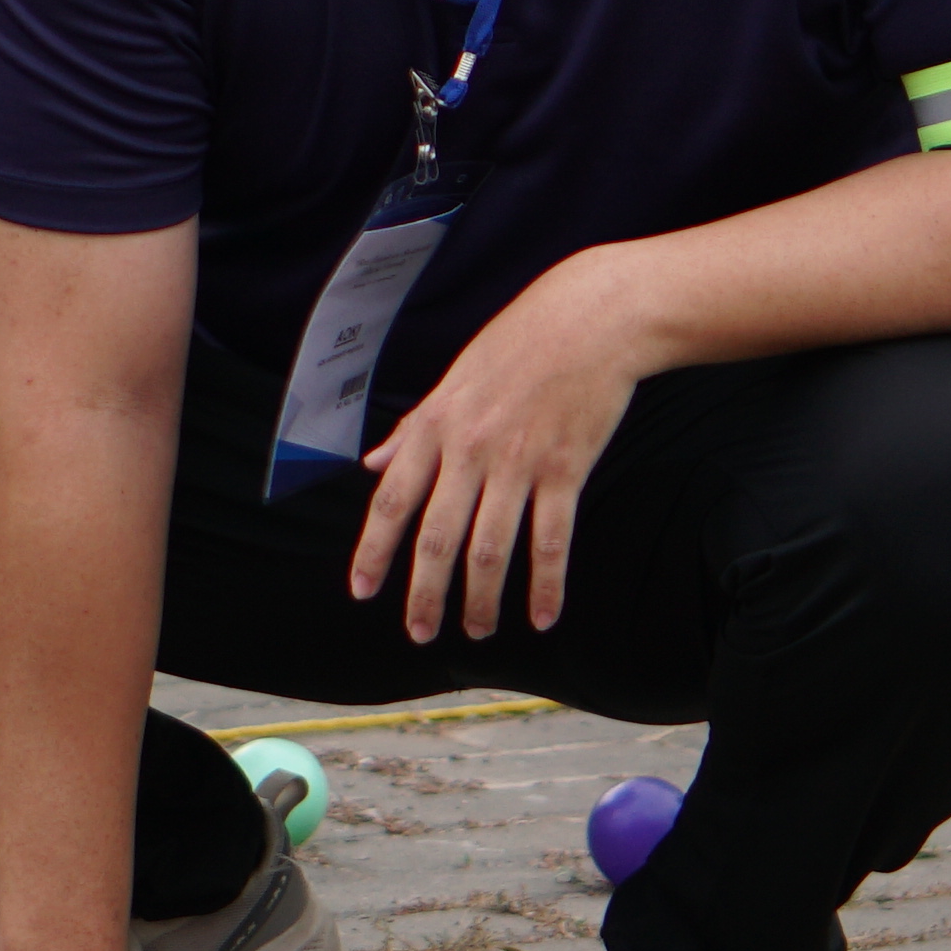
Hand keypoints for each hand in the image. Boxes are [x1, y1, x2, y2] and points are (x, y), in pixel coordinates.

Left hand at [346, 248, 648, 640]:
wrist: (589, 319)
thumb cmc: (519, 344)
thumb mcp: (452, 380)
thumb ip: (412, 429)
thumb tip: (373, 462)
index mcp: (435, 425)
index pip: (392, 500)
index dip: (373, 551)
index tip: (362, 591)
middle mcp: (469, 448)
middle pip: (438, 537)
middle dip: (425, 594)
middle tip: (420, 632)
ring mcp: (519, 462)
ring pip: (490, 549)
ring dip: (482, 600)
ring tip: (478, 630)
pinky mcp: (565, 469)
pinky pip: (551, 540)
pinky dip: (546, 585)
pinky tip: (544, 616)